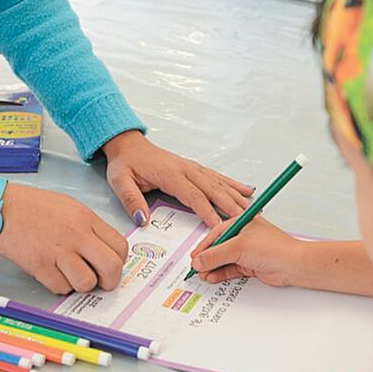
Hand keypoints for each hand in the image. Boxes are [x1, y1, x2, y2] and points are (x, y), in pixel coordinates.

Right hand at [0, 182, 127, 294]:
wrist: (1, 206)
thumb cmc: (33, 206)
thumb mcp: (71, 208)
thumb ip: (90, 228)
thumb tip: (104, 251)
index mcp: (87, 219)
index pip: (121, 247)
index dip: (119, 261)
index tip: (111, 265)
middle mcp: (77, 235)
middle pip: (111, 268)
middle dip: (109, 281)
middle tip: (100, 281)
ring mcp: (58, 251)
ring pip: (87, 283)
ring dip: (82, 284)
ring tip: (72, 275)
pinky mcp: (40, 266)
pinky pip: (61, 288)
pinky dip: (59, 286)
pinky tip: (53, 273)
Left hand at [102, 131, 253, 227]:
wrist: (128, 145)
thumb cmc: (125, 164)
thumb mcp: (119, 182)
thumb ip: (131, 200)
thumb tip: (142, 219)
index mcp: (170, 174)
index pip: (192, 195)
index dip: (207, 211)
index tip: (218, 225)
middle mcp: (186, 169)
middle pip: (213, 189)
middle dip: (230, 205)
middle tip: (244, 220)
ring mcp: (193, 167)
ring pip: (220, 182)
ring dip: (237, 196)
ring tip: (253, 208)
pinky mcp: (195, 168)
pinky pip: (218, 177)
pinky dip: (234, 184)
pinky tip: (248, 190)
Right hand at [189, 216, 305, 286]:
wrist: (293, 265)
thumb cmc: (273, 248)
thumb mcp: (239, 248)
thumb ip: (216, 255)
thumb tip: (199, 261)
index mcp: (241, 223)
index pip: (215, 234)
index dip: (203, 246)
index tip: (194, 257)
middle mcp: (243, 236)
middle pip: (218, 247)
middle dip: (207, 259)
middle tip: (196, 268)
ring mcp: (247, 251)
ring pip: (224, 260)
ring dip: (213, 268)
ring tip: (202, 275)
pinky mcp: (250, 264)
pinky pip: (230, 269)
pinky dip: (221, 273)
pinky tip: (212, 277)